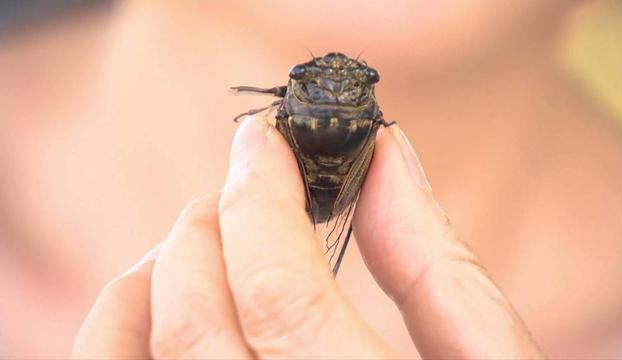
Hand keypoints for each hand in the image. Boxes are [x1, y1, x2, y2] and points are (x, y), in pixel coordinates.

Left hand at [73, 116, 542, 358]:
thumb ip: (435, 264)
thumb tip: (384, 156)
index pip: (279, 292)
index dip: (259, 198)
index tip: (262, 139)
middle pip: (193, 324)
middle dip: (207, 229)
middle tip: (242, 191)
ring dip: (153, 281)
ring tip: (201, 243)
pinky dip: (119, 337)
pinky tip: (161, 306)